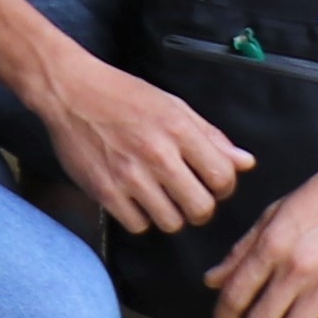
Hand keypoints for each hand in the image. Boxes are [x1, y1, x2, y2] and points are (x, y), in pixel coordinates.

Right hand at [27, 52, 256, 233]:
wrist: (72, 93)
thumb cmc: (125, 96)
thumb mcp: (173, 106)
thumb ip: (210, 136)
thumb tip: (245, 163)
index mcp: (179, 129)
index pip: (223, 178)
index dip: (223, 187)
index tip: (213, 184)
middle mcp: (158, 155)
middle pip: (201, 209)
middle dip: (200, 207)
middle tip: (188, 196)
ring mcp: (130, 176)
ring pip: (171, 222)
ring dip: (170, 214)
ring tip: (160, 196)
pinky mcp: (105, 191)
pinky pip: (138, 225)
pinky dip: (141, 218)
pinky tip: (136, 198)